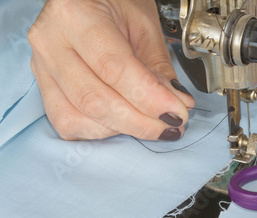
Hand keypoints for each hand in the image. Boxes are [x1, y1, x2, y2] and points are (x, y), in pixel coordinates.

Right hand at [28, 0, 193, 140]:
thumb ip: (159, 67)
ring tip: (152, 123)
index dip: (149, 98)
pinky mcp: (44, 87)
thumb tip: (177, 103)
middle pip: (95, 100)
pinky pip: (67, 122)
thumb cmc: (114, 4)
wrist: (87, 0)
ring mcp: (43, 67)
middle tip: (171, 124)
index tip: (176, 113)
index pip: (114, 69)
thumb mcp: (144, 25)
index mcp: (75, 15)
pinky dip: (100, 130)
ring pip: (78, 117)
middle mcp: (51, 42)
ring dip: (122, 129)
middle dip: (140, 121)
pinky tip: (123, 122)